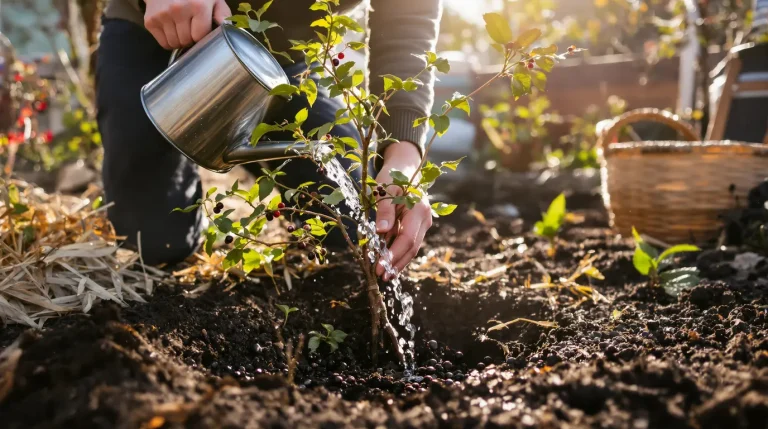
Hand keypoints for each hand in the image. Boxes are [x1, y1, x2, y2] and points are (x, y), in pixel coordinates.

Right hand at [144, 0, 230, 49]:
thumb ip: (222, 14)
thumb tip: (227, 28)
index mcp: (198, 6)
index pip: (200, 36)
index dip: (202, 36)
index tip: (202, 30)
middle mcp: (178, 10)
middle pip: (187, 41)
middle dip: (190, 39)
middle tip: (190, 28)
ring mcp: (162, 15)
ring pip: (174, 44)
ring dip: (180, 41)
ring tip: (181, 28)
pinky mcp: (150, 21)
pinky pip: (163, 43)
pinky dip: (168, 40)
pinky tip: (171, 29)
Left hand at [374, 141, 431, 280]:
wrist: (405, 166)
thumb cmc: (393, 175)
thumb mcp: (384, 188)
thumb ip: (384, 210)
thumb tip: (381, 231)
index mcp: (418, 208)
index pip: (406, 239)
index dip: (393, 255)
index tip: (379, 267)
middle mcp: (425, 218)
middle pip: (411, 247)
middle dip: (396, 263)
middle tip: (381, 276)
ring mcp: (423, 222)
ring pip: (412, 248)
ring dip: (399, 262)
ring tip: (386, 275)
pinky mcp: (418, 225)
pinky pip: (410, 242)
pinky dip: (400, 253)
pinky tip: (390, 263)